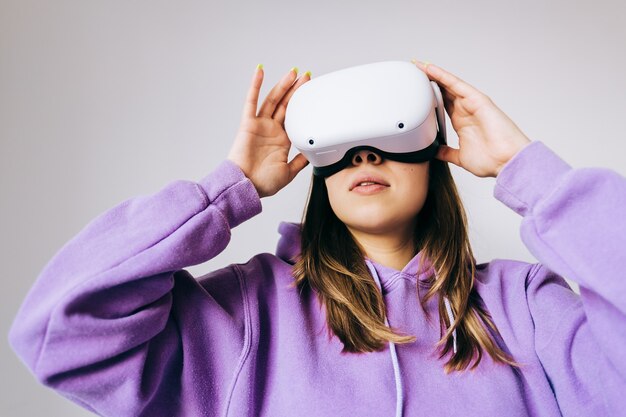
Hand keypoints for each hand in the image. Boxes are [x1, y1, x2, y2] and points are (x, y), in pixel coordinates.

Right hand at [227, 66, 310, 197]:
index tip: (311, 93)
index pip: (294, 117)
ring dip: (282, 85)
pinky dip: (255, 85)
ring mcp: (260, 125)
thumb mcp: (289, 172)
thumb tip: (312, 153)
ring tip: (292, 72)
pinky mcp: (248, 124)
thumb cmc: (263, 183)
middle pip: (285, 104)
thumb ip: (300, 161)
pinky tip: (260, 71)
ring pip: (273, 100)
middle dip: (296, 90)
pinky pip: (251, 101)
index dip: (302, 104)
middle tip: (306, 76)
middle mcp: (271, 130)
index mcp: (282, 140)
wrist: (246, 186)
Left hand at [413, 60, 531, 176]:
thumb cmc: (491, 160)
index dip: (428, 96)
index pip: (442, 104)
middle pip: (444, 91)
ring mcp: (472, 104)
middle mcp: (466, 111)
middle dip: (428, 81)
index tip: (414, 91)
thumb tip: (435, 152)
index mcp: (462, 122)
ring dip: (433, 74)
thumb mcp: (460, 157)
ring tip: (418, 66)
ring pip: (448, 84)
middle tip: (413, 72)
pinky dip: (443, 76)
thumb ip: (447, 152)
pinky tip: (431, 69)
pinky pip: (457, 85)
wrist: (507, 162)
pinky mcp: (478, 100)